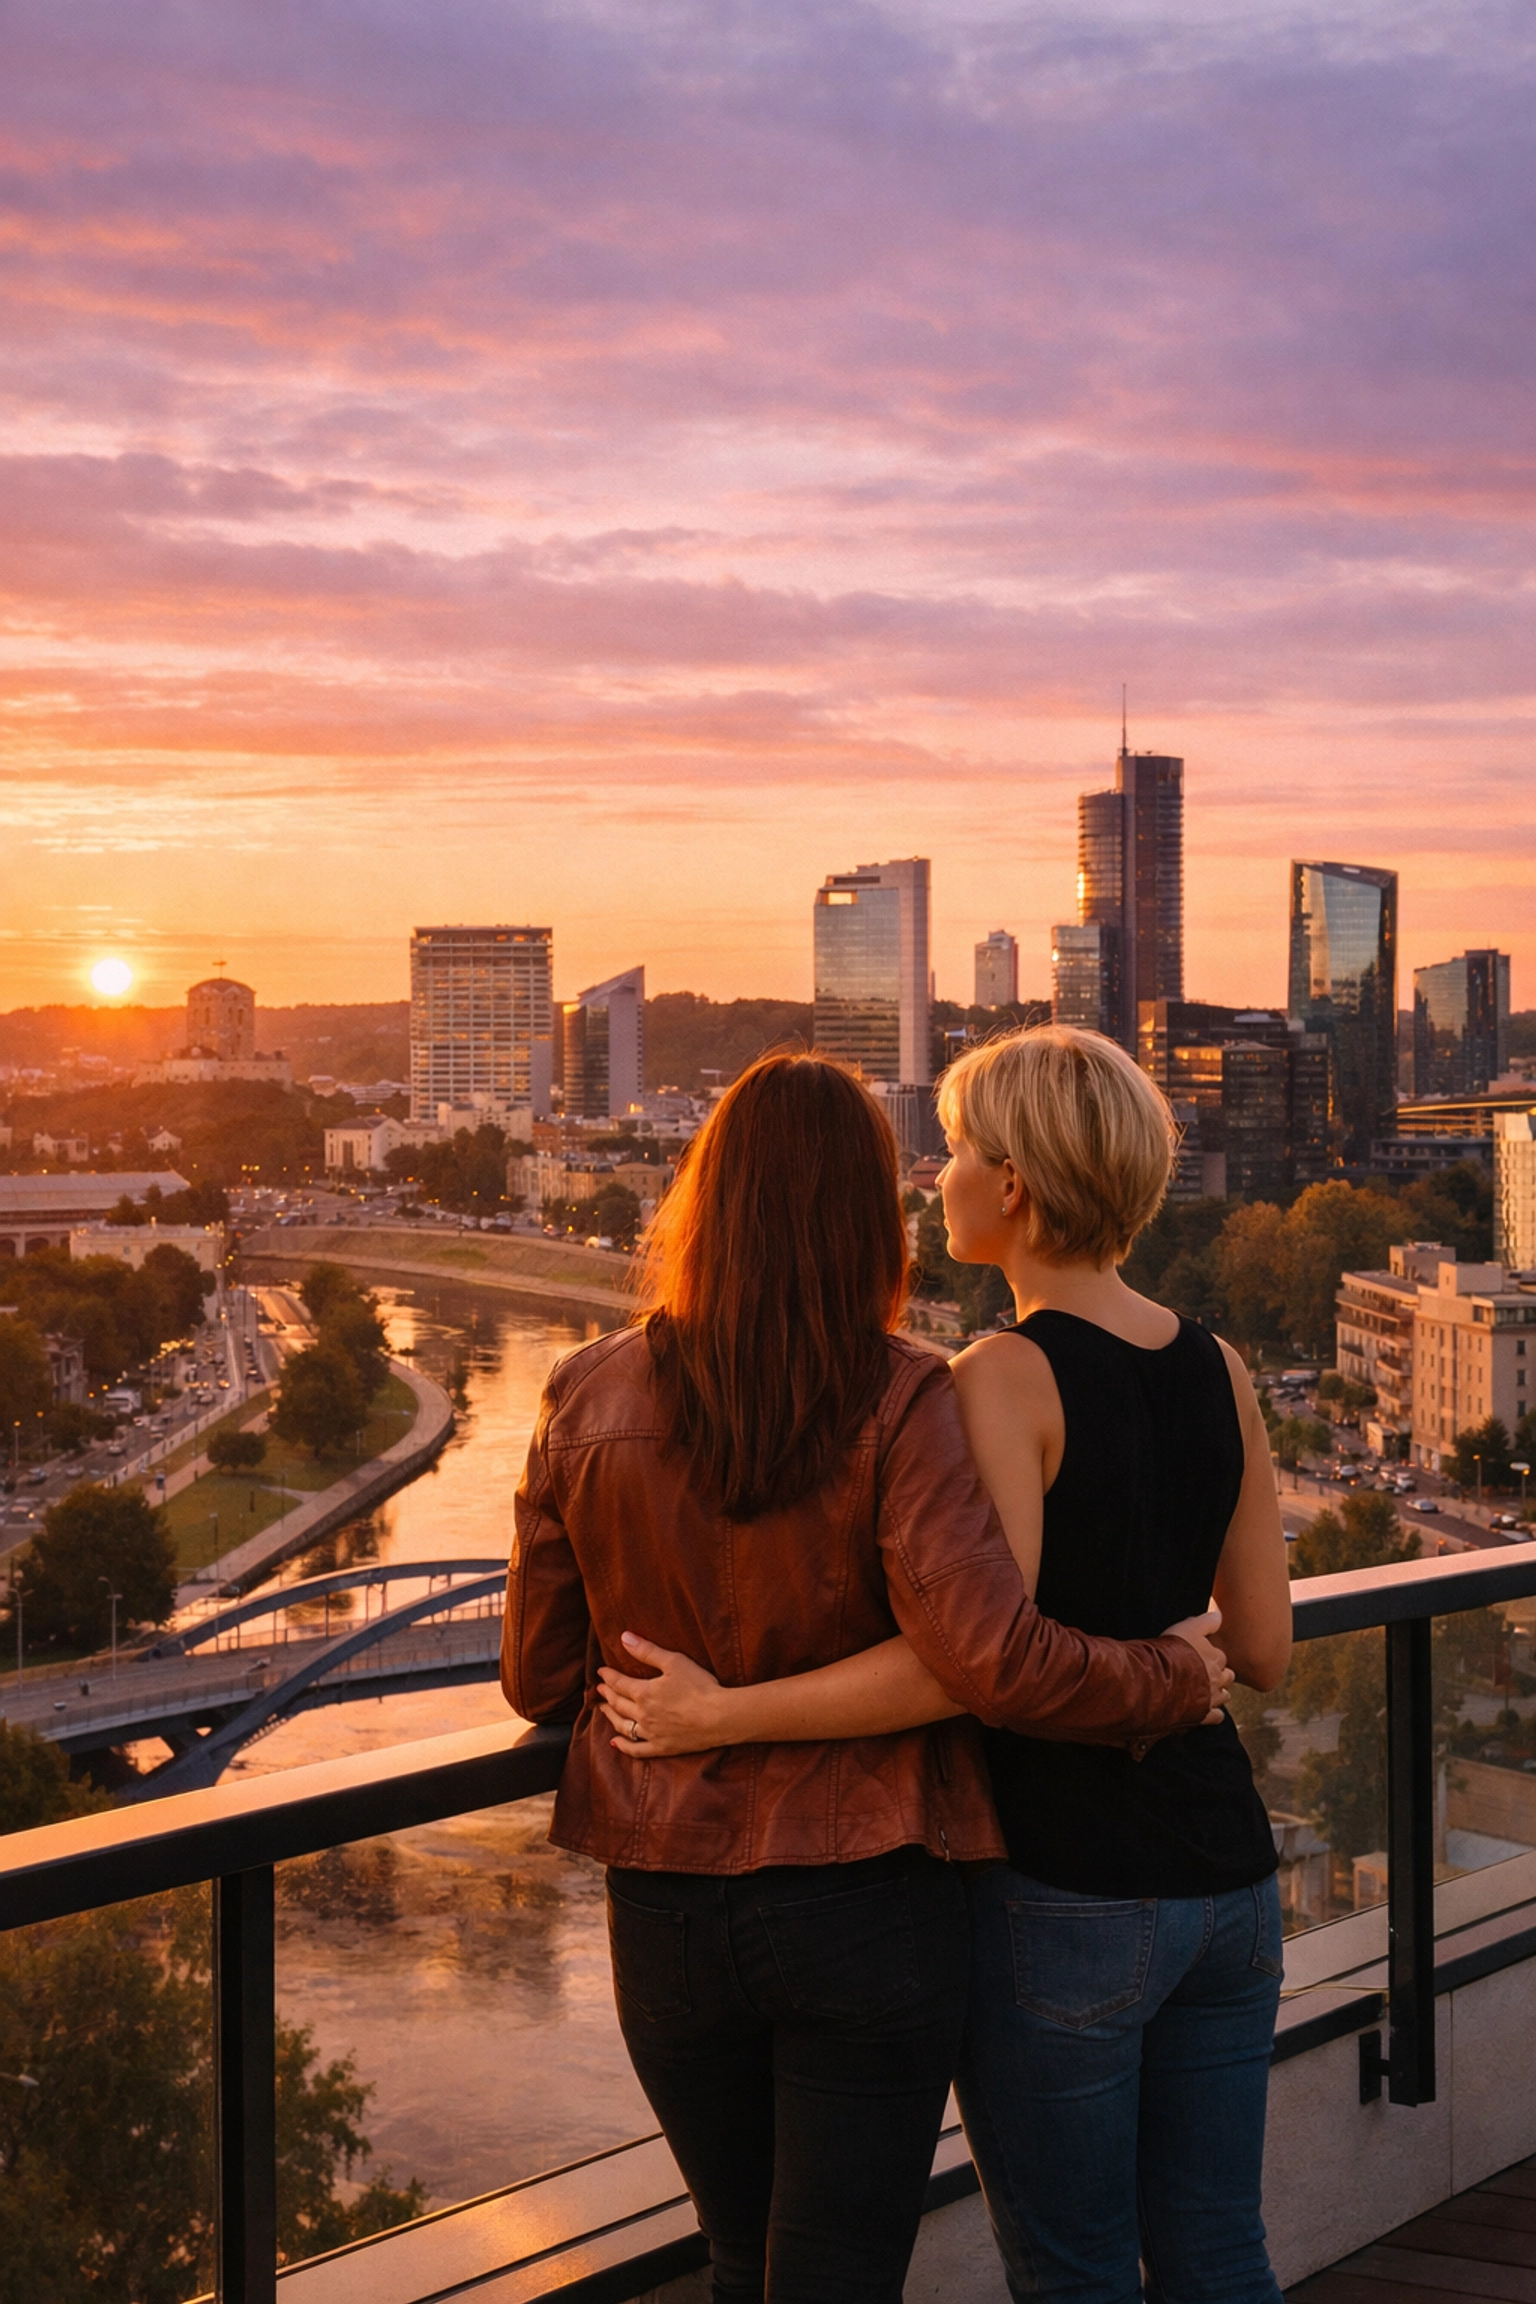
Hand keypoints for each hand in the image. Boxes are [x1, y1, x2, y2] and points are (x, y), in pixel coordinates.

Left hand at [598, 1633, 728, 1756]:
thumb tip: (624, 1638)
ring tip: (603, 1710)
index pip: (619, 1683)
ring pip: (622, 1726)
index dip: (608, 1676)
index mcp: (644, 1693)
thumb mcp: (674, 1662)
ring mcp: (651, 1734)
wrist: (719, 1717)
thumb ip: (647, 1650)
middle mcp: (642, 1715)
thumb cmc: (699, 1686)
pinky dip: (623, 1746)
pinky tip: (614, 1742)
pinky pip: (637, 1750)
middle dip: (607, 1695)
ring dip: (610, 1717)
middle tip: (599, 1689)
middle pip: (618, 1704)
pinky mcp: (662, 1747)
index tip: (601, 1671)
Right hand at [1162, 1607, 1234, 1725]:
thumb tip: (1220, 1615)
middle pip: (1227, 1676)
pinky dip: (1214, 1714)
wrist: (1162, 1681)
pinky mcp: (1204, 1715)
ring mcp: (1212, 1698)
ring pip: (1224, 1696)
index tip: (1202, 1655)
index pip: (1220, 1656)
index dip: (1211, 1655)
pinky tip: (1205, 1710)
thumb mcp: (1188, 1627)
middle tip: (1207, 1673)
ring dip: (1219, 1693)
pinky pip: (1216, 1716)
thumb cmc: (1174, 1652)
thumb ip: (1206, 1621)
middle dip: (1220, 1675)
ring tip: (1207, 1691)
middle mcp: (1218, 1679)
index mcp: (1216, 1658)